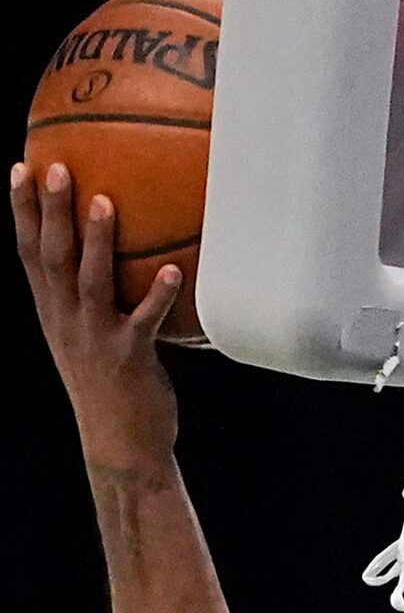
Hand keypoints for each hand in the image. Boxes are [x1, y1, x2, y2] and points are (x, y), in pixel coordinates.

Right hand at [12, 161, 180, 465]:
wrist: (120, 446)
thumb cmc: (111, 387)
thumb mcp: (88, 339)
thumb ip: (92, 299)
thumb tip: (112, 257)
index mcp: (54, 313)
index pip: (29, 253)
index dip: (22, 210)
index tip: (20, 167)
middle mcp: (67, 321)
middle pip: (53, 257)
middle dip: (52, 210)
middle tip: (57, 166)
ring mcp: (96, 339)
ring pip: (91, 281)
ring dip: (96, 240)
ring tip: (106, 201)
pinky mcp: (129, 359)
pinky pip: (145, 321)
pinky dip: (158, 295)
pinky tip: (174, 270)